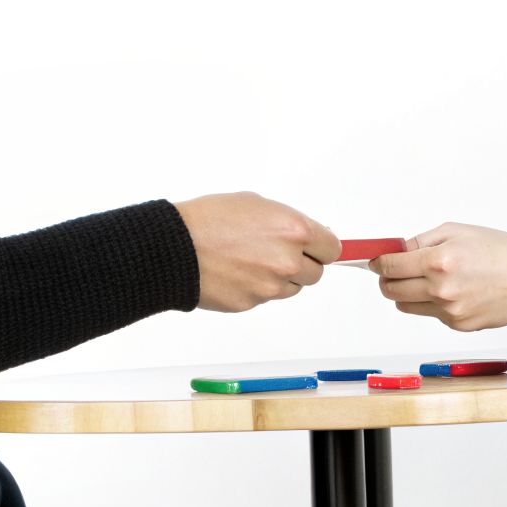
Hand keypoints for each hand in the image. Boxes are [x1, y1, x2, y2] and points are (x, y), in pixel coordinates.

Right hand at [175, 192, 341, 311]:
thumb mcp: (256, 204)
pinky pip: (266, 297)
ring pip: (292, 288)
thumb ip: (289, 222)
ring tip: (252, 260)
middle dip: (301, 263)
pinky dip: (257, 288)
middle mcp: (288, 260)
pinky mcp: (253, 303)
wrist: (175, 247)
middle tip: (277, 252)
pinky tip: (237, 272)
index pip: (332, 249)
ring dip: (281, 278)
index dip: (321, 247)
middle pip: (316, 272)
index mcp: (295, 230)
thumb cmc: (209, 219)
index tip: (315, 247)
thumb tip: (310, 236)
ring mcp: (271, 286)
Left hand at [373, 223, 506, 331]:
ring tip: (424, 280)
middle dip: (386, 279)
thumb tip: (394, 252)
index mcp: (439, 261)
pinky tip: (453, 291)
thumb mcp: (459, 231)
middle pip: (391, 290)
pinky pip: (431, 314)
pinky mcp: (459, 326)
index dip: (377, 263)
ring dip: (406, 293)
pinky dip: (433, 303)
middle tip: (394, 271)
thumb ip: (421, 241)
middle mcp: (441, 289)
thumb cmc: (503, 251)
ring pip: (407, 305)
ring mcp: (449, 311)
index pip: (389, 267)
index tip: (375, 261)